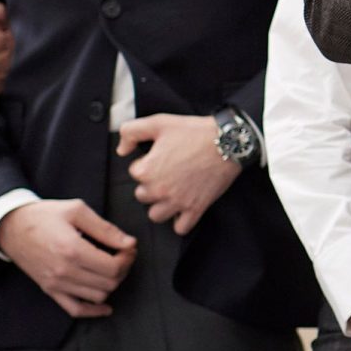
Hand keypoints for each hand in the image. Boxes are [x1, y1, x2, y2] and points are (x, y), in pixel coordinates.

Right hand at [0, 198, 137, 316]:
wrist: (11, 227)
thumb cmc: (45, 215)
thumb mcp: (77, 210)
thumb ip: (105, 228)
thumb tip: (129, 243)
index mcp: (72, 249)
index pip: (114, 267)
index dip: (128, 258)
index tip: (128, 247)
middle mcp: (64, 271)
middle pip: (109, 283)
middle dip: (122, 269)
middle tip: (122, 254)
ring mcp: (56, 284)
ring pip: (97, 296)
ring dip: (111, 284)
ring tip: (110, 268)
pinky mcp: (49, 290)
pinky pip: (75, 310)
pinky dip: (93, 310)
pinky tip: (105, 305)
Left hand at [115, 114, 240, 234]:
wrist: (229, 142)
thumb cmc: (195, 132)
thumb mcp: (159, 122)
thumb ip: (131, 132)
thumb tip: (121, 150)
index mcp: (147, 170)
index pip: (134, 173)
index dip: (146, 163)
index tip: (160, 157)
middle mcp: (159, 190)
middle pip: (142, 196)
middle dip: (152, 186)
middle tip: (168, 173)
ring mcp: (177, 202)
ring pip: (156, 215)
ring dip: (162, 206)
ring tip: (172, 192)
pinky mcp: (195, 208)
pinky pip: (180, 228)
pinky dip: (181, 221)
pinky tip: (184, 208)